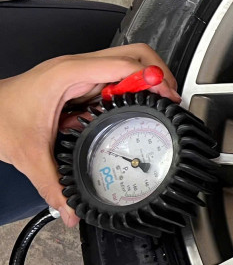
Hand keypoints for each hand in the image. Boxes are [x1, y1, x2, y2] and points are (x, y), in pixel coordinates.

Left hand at [0, 44, 177, 225]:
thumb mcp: (29, 155)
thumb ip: (53, 186)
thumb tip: (72, 210)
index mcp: (69, 75)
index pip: (125, 65)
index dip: (154, 79)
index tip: (169, 98)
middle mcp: (79, 68)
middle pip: (136, 54)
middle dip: (160, 73)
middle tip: (171, 99)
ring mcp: (82, 74)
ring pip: (129, 63)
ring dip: (149, 80)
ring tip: (161, 104)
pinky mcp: (82, 82)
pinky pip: (117, 78)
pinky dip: (135, 89)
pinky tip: (138, 109)